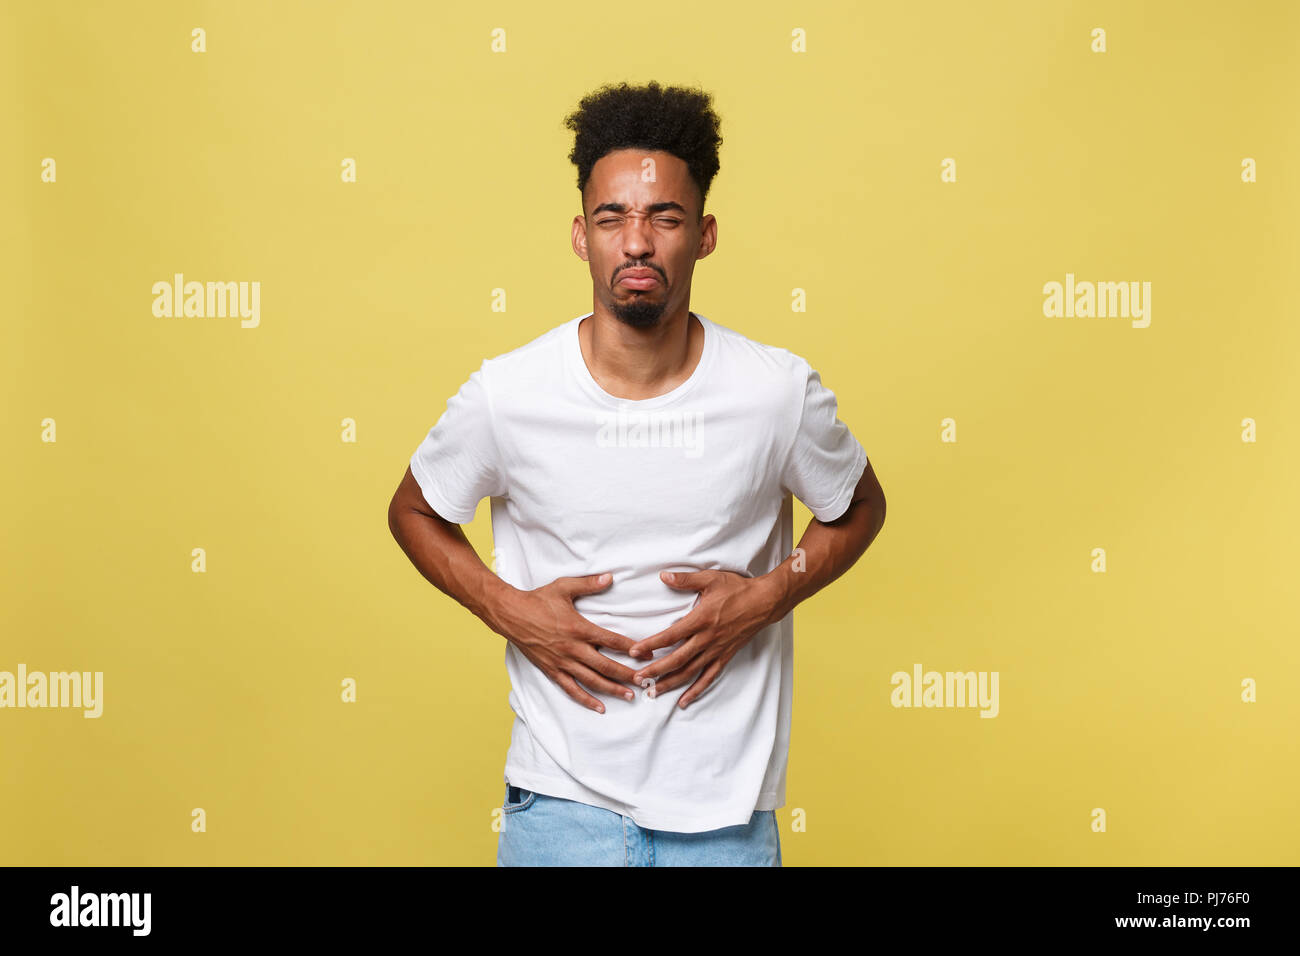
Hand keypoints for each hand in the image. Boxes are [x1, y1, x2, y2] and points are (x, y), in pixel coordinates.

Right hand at [487, 573, 640, 713]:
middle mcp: (573, 648)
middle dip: (627, 674)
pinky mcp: (552, 671)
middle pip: (606, 665)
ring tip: (630, 696)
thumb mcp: (564, 587)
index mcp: (579, 628)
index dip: (632, 648)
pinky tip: (600, 708)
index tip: (648, 654)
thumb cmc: (537, 599)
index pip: (611, 640)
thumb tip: (610, 577)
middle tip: (645, 681)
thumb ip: (589, 583)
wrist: (510, 614)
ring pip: (592, 681)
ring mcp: (562, 662)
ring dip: (612, 690)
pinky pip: (571, 689)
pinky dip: (586, 700)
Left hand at [628, 570, 782, 708]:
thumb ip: (685, 580)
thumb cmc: (737, 589)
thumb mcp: (711, 579)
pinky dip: (696, 690)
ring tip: (653, 693)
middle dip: (655, 670)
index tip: (634, 652)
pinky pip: (709, 677)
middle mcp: (707, 638)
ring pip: (690, 672)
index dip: (651, 644)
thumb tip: (663, 576)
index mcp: (701, 619)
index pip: (671, 635)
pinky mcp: (725, 656)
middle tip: (637, 678)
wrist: (764, 602)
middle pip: (677, 659)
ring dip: (671, 683)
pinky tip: (683, 701)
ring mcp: (717, 650)